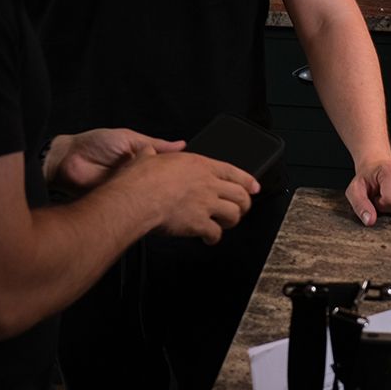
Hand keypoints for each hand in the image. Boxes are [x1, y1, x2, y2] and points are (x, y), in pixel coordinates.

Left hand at [46, 127, 180, 192]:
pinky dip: (137, 203)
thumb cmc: (94, 144)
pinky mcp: (119, 201)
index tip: (192, 174)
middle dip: (169, 185)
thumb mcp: (129, 138)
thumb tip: (180, 144)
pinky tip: (144, 199)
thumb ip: (155, 144)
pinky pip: (132, 205)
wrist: (68, 160)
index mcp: (142, 161)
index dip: (176, 172)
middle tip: (184, 186)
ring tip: (165, 192)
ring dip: (153, 194)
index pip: (165, 169)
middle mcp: (137, 177)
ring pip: (147, 195)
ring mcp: (128, 190)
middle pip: (159, 184)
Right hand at [130, 150, 256, 243]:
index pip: (233, 172)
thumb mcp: (147, 156)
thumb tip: (149, 150)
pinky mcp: (199, 223)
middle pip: (240, 195)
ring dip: (232, 221)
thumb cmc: (140, 179)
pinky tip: (209, 239)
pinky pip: (215, 233)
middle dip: (244, 204)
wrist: (136, 199)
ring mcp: (205, 204)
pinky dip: (214, 238)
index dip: (247, 180)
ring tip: (225, 224)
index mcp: (199, 165)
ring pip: (233, 214)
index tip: (254, 186)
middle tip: (241, 209)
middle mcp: (207, 184)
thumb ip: (154, 152)